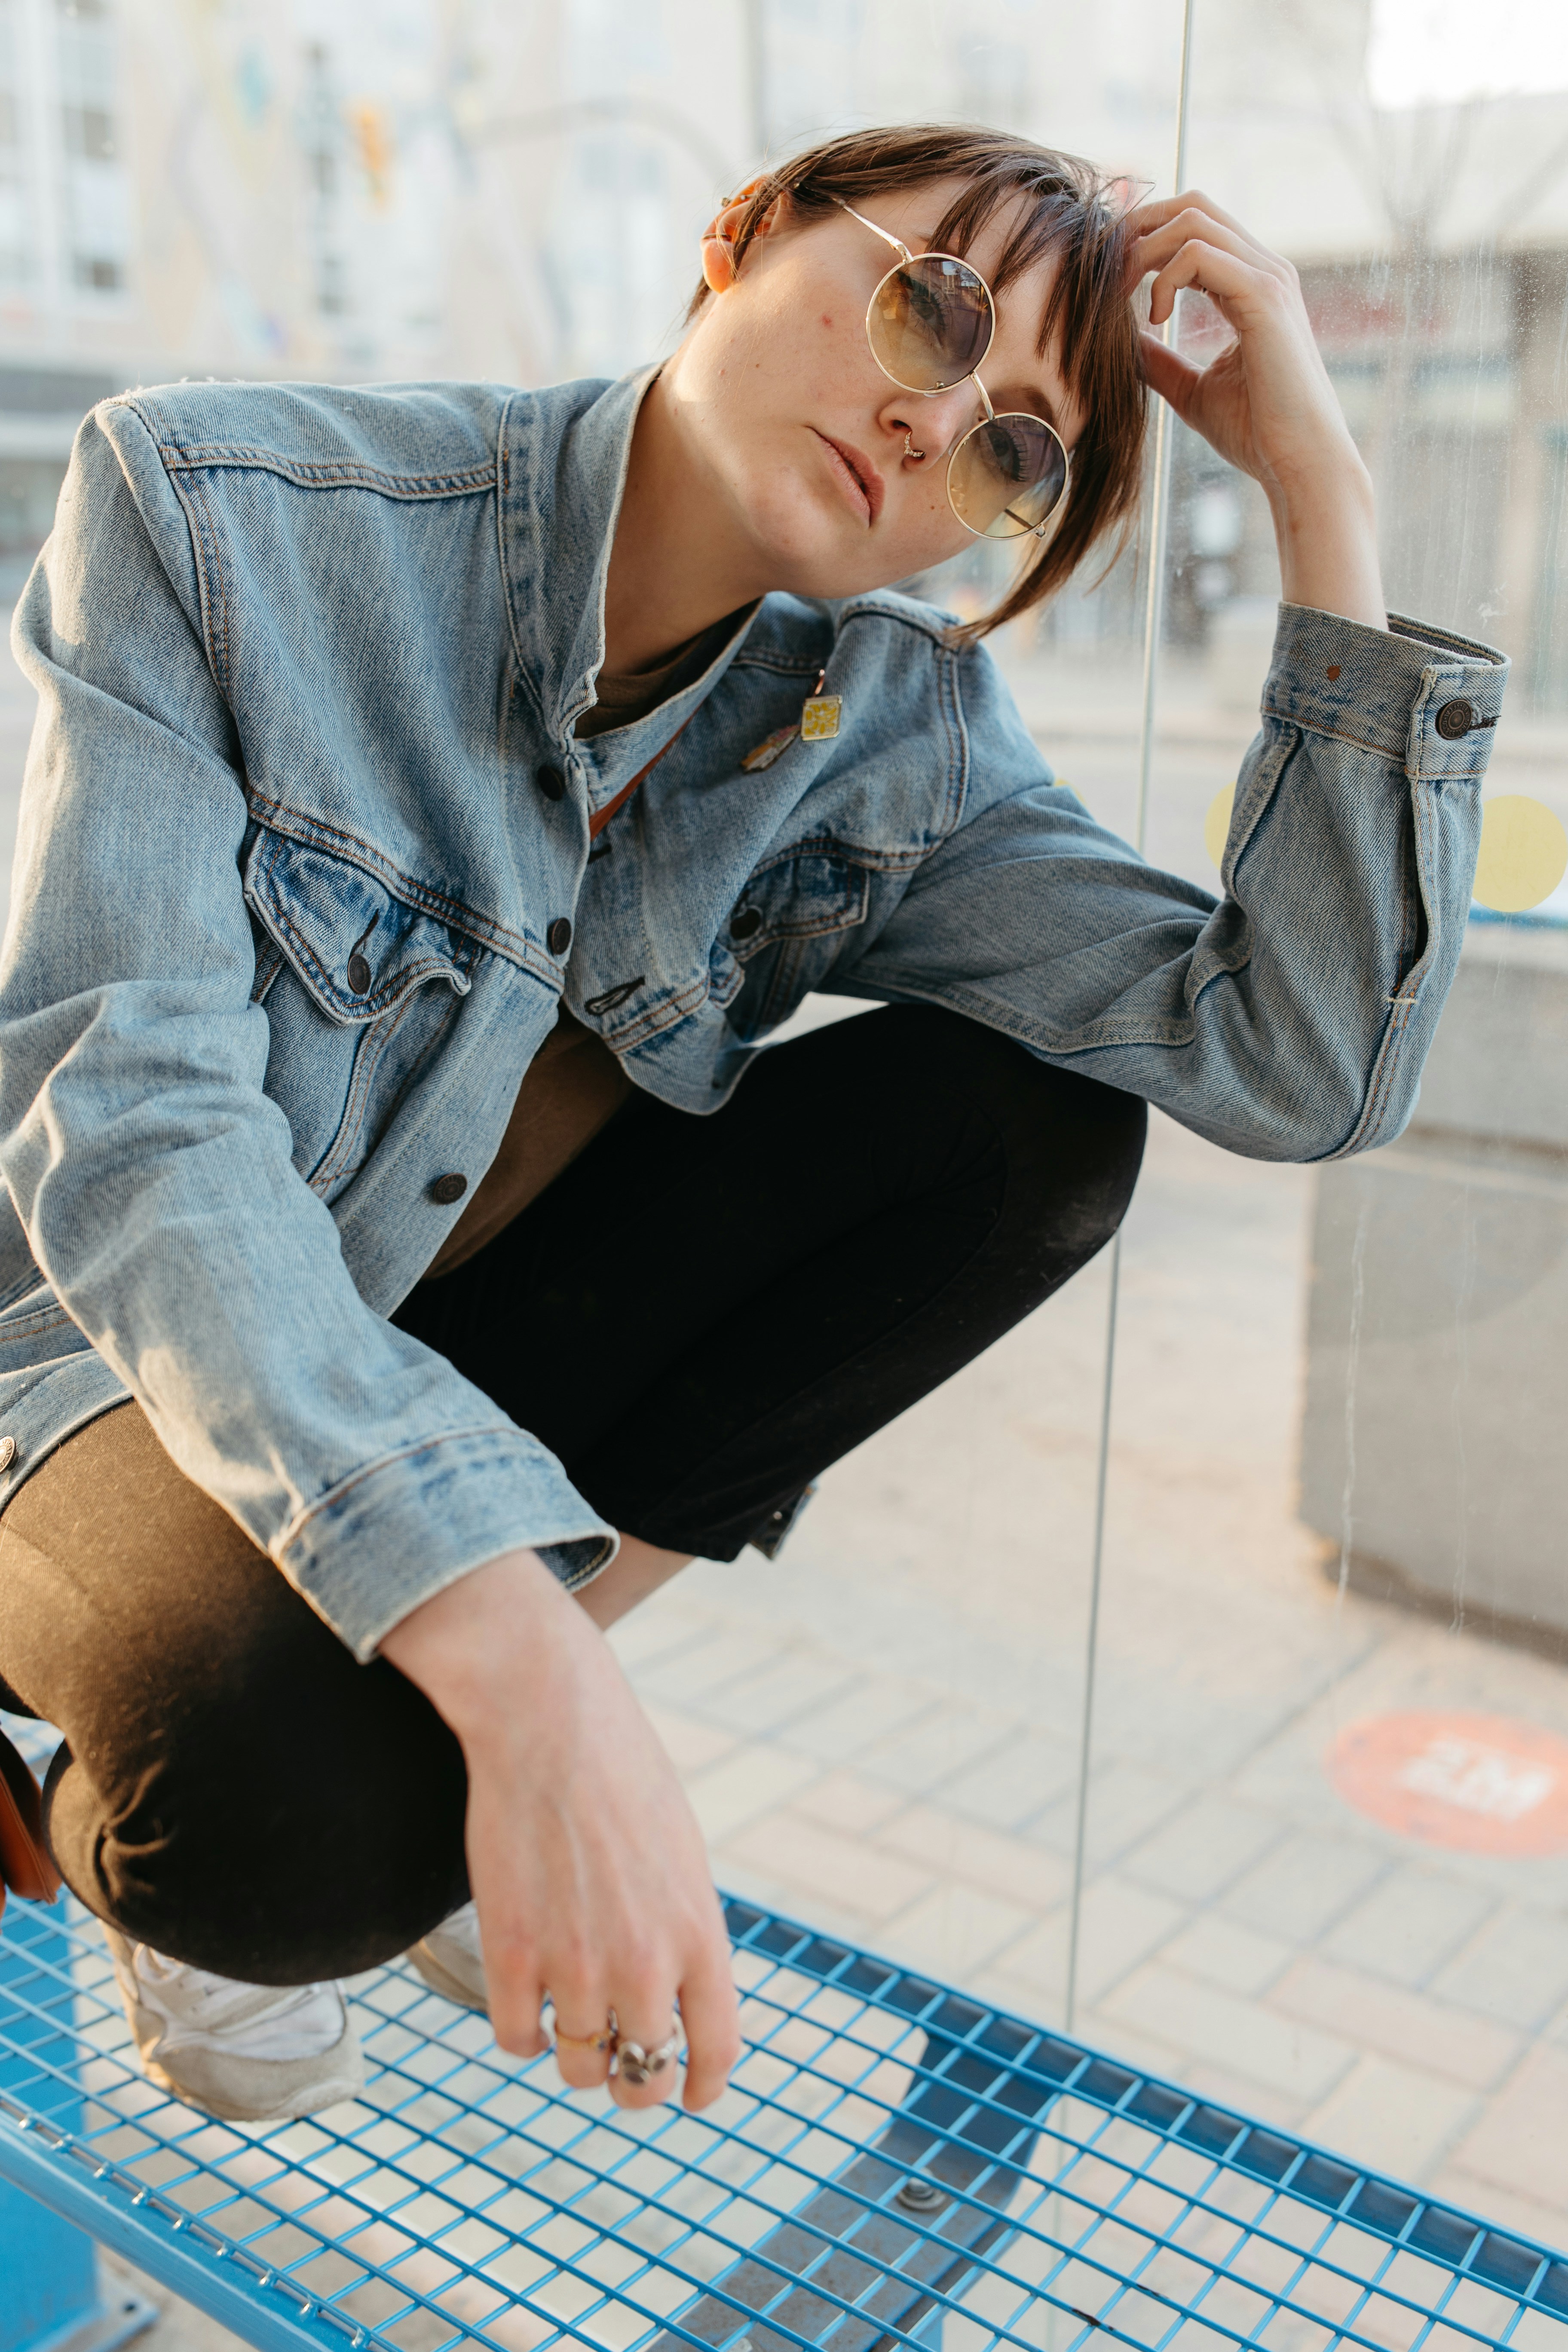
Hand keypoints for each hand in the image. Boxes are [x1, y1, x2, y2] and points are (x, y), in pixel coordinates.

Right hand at [381, 1548, 739, 2110]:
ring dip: (575, 2054)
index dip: (702, 2087)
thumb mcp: (681, 1854)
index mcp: (700, 1934)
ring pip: (578, 2066)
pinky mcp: (512, 1954)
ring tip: (568, 2016)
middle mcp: (644, 1964)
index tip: (691, 2096)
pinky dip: (521, 2030)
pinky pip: (516, 2039)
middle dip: (635, 2083)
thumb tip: (674, 1992)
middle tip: (620, 2064)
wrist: (550, 1723)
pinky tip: (525, 1997)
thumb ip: (683, 1928)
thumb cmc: (621, 1774)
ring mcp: (576, 1964)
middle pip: (643, 2077)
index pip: (716, 2050)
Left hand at [1125, 190, 1385, 629]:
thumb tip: (1122, 344)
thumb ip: (1159, 361)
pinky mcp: (1263, 297)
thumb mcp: (1191, 389)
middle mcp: (1263, 269)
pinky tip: (1157, 319)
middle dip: (1140, 230)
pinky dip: (1165, 277)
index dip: (1146, 241)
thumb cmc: (1256, 432)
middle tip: (1109, 278)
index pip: (1194, 227)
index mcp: (1250, 284)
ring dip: (1146, 251)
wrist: (1298, 461)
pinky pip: (1199, 254)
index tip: (1113, 283)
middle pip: (1192, 206)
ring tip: (1126, 297)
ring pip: (1193, 220)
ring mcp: (1267, 278)